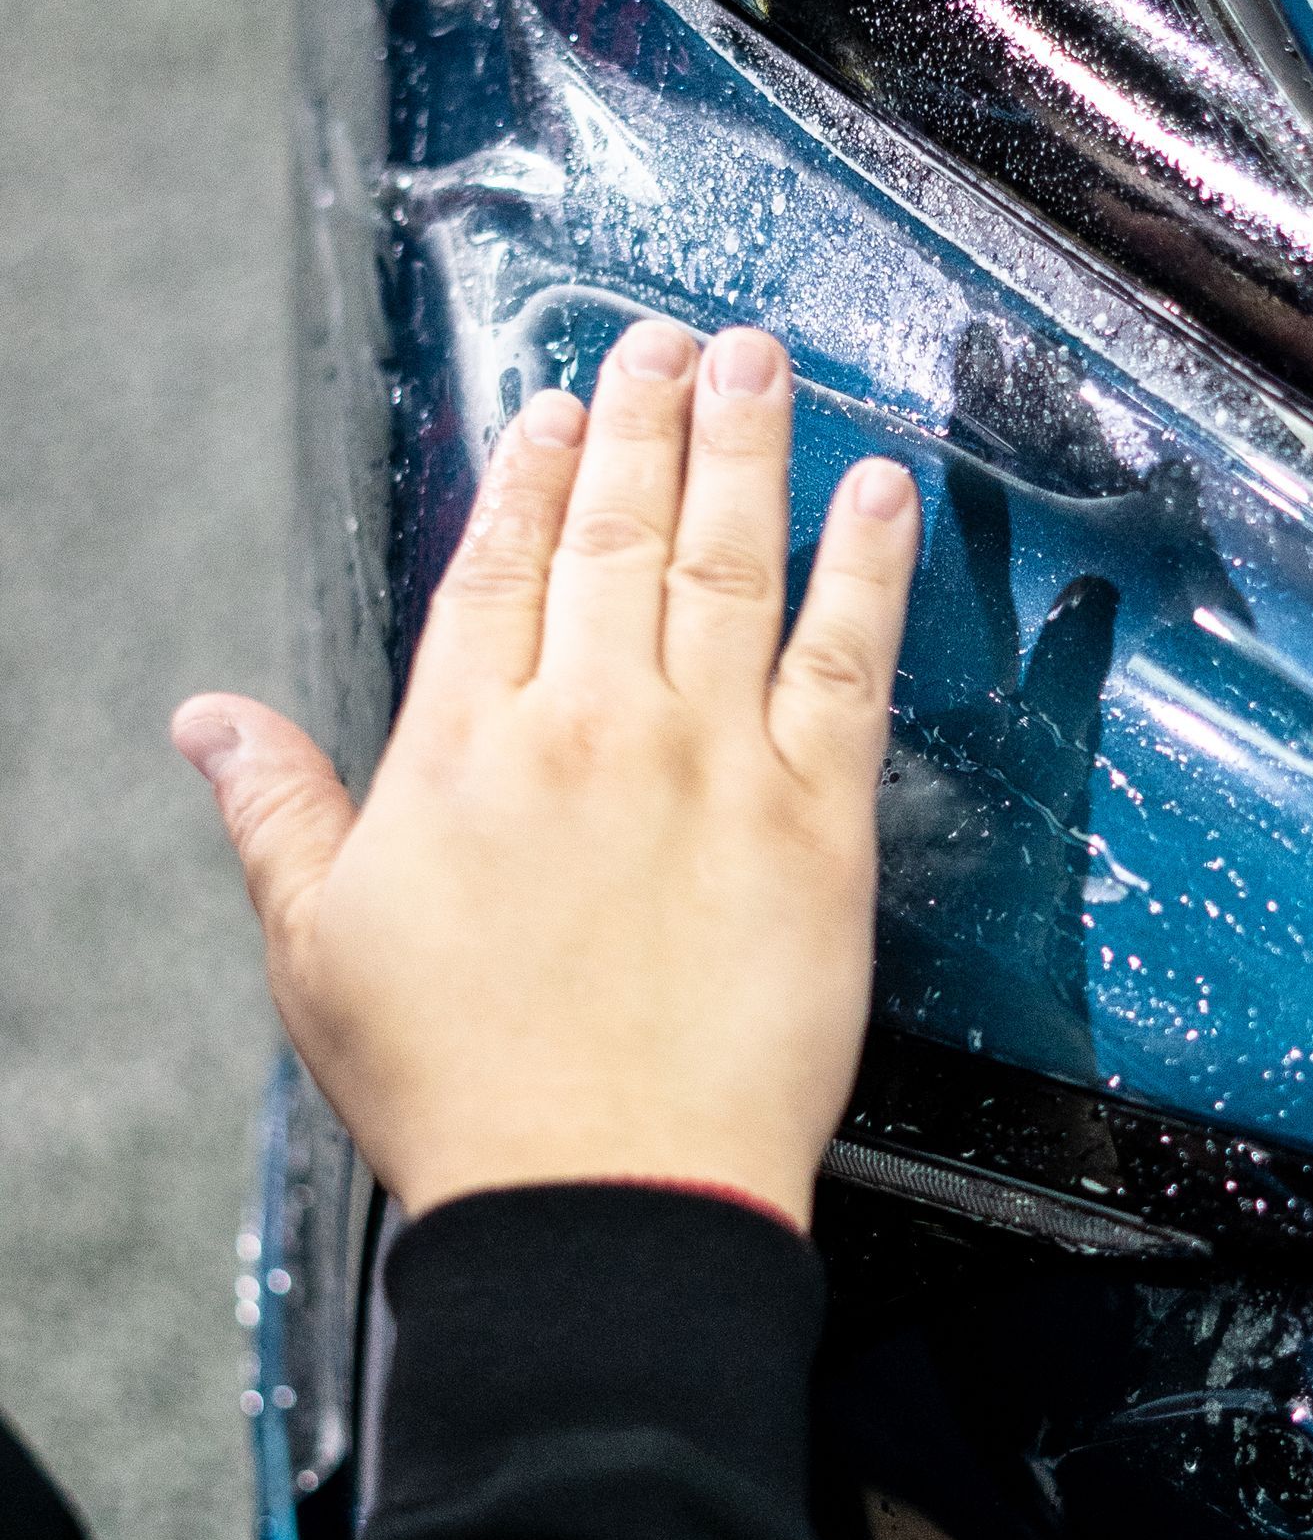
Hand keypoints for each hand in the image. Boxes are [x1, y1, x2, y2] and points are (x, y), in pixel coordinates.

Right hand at [172, 323, 919, 1227]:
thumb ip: (275, 810)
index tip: (560, 407)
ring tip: (759, 360)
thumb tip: (206, 718)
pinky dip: (868, 565)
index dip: (532, 473)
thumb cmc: (460, 1090)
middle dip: (644, 421)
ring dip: (746, 447)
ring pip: (729, 562)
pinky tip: (880, 491)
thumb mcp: (320, 948)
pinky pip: (848, 659)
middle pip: (616, 534)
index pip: (499, 567)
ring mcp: (709, 760)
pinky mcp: (814, 817)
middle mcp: (589, 724)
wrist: (605, 1198)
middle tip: (670, 341)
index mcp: (466, 748)